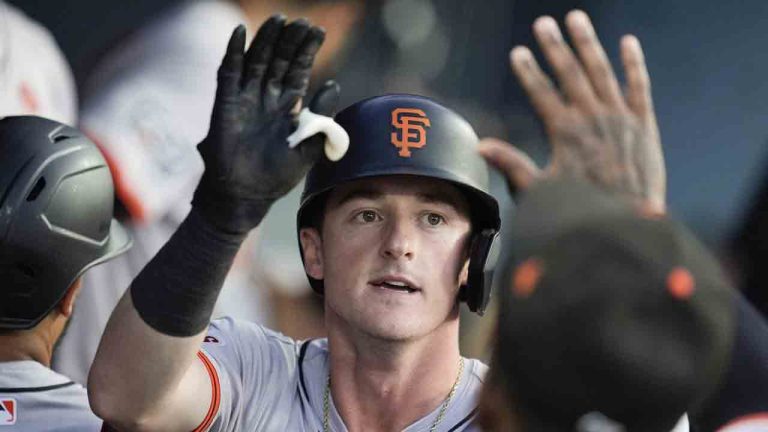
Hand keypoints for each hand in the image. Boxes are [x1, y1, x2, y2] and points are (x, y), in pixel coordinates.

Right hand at [193, 16, 339, 233]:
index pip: (298, 72)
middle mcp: (266, 99)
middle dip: (290, 41)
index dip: (307, 52)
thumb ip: (321, 118)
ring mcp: (245, 99)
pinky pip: (229, 72)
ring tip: (279, 19)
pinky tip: (241, 32)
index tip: (318, 31)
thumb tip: (334, 84)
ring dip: (266, 40)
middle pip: (279, 61)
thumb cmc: (276, 177)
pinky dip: (234, 52)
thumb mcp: (307, 148)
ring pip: (257, 60)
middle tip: (301, 21)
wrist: (245, 195)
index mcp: (288, 109)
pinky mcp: (225, 103)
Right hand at [479, 10, 664, 212]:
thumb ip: (511, 164)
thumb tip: (480, 147)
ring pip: (601, 71)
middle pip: (570, 73)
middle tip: (544, 23)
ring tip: (576, 19)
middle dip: (555, 46)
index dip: (528, 71)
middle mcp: (592, 118)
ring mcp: (620, 118)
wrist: (627, 226)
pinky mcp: (644, 125)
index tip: (518, 53)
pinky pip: (639, 86)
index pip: (542, 92)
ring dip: (588, 44)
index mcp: (565, 132)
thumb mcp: (539, 191)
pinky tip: (628, 42)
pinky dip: (634, 63)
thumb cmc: (580, 212)